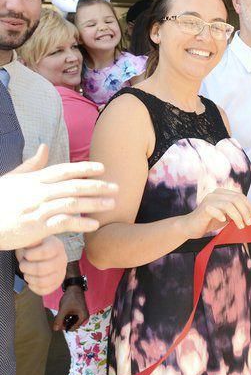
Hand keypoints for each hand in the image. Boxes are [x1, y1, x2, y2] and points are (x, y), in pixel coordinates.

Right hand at [0, 145, 117, 249]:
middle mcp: (39, 192)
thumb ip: (32, 164)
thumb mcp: (13, 178)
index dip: (84, 169)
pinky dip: (80, 223)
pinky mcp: (37, 227)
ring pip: (72, 203)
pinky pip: (63, 223)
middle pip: (73, 186)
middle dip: (97, 186)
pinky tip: (94, 224)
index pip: (64, 171)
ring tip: (111, 204)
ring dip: (94, 203)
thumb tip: (45, 147)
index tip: (103, 168)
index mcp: (35, 179)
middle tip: (116, 187)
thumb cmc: (0, 199)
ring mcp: (38, 209)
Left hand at [16, 236, 67, 295]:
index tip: (26, 254)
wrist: (42, 253)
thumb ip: (32, 239)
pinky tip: (31, 280)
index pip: (45, 252)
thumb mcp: (33, 239)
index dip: (31, 255)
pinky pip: (45, 290)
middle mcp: (63, 259)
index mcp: (57, 246)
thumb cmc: (34, 246)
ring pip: (43, 281)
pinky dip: (34, 287)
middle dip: (27, 268)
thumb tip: (31, 236)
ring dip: (29, 278)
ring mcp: (61, 272)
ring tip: (27, 273)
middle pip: (43, 269)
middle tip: (23, 264)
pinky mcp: (57, 283)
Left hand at [53, 286, 88, 330]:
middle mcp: (84, 317)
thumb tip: (55, 329)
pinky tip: (62, 314)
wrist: (74, 288)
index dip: (64, 327)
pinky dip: (67, 317)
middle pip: (72, 325)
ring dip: (65, 320)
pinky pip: (73, 317)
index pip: (72, 328)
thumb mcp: (63, 309)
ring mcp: (82, 314)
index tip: (57, 323)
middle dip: (64, 323)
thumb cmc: (70, 298)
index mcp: (83, 317)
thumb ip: (59, 320)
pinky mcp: (79, 311)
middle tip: (57, 319)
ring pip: (72, 321)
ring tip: (58, 316)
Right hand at [180, 188, 250, 238]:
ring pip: (229, 205)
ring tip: (241, 226)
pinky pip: (216, 210)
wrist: (190, 227)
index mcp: (222, 193)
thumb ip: (236, 212)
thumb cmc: (209, 221)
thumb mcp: (226, 215)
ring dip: (238, 216)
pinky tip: (224, 221)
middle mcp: (216, 194)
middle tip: (249, 223)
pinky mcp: (204, 208)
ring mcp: (209, 200)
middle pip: (237, 199)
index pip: (240, 196)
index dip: (249, 206)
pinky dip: (222, 216)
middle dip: (246, 212)